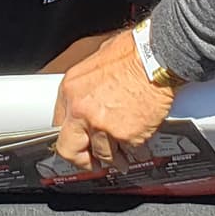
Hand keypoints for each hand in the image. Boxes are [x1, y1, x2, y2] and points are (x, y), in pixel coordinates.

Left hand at [52, 29, 176, 171]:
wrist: (156, 56)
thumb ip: (89, 86)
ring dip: (114, 158)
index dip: (70, 137)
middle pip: (70, 149)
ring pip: (103, 155)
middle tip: (92, 163)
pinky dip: (135, 153)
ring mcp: (102, 125)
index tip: (77, 143)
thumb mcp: (97, 62)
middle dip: (82, 159)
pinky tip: (138, 148)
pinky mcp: (126, 136)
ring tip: (122, 158)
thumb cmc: (132, 52)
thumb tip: (90, 97)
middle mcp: (81, 110)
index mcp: (70, 90)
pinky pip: (128, 152)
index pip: (58, 125)